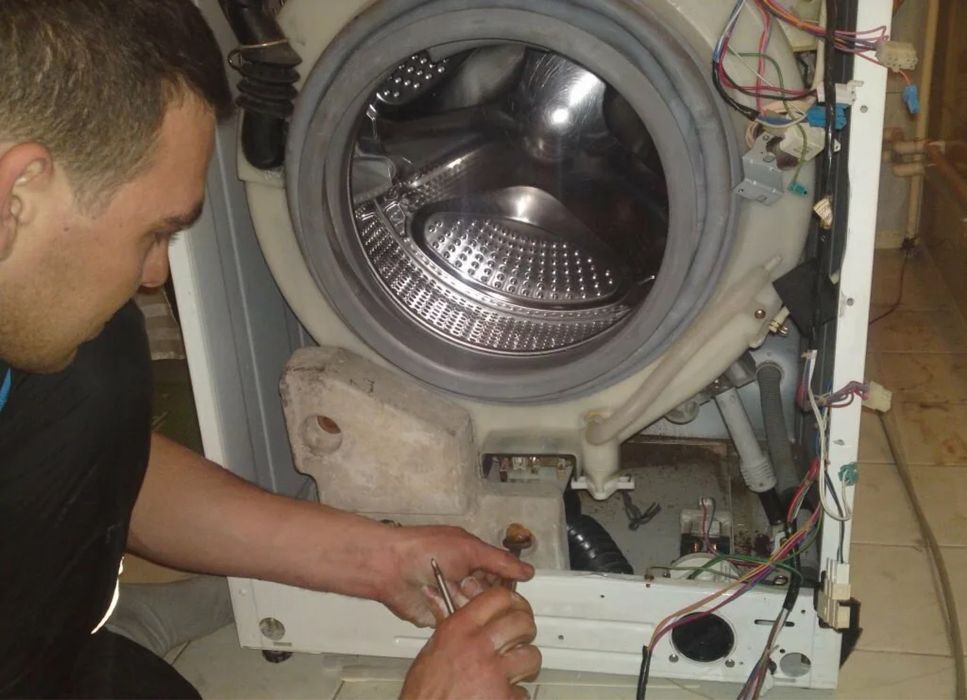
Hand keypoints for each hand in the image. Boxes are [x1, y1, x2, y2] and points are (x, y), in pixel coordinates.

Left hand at [380, 525, 533, 626]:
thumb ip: (500, 561)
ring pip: (476, 613)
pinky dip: (453, 616)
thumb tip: (528, 570)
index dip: (505, 585)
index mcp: (474, 560)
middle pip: (491, 599)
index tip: (510, 591)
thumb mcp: (469, 548)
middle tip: (469, 584)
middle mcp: (465, 581)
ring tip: (451, 590)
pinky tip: (444, 603)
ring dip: (466, 603)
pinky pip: (458, 623)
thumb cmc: (425, 548)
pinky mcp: (440, 616)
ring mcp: (453, 599)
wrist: (390, 567)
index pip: (502, 578)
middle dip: (483, 595)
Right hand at [401, 586, 540, 699]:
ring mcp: (493, 672)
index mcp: (458, 629)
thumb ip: (444, 622)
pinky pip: (524, 691)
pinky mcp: (504, 697)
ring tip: (515, 670)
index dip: (512, 601)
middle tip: (520, 639)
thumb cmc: (424, 692)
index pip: (497, 597)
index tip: (515, 608)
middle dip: (525, 630)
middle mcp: (478, 646)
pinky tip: (502, 694)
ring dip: (526, 664)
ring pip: (531, 655)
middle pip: (522, 622)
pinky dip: (516, 695)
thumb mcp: (429, 651)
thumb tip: (435, 594)